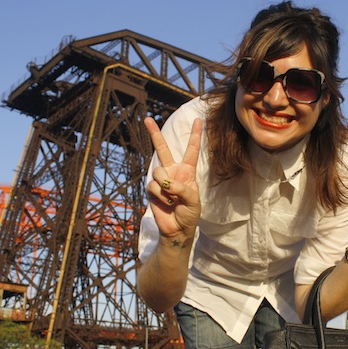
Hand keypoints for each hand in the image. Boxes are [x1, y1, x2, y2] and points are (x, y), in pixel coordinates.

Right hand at [144, 117, 202, 238]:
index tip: (200, 120)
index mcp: (187, 172)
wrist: (177, 229)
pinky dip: (160, 195)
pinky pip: (153, 186)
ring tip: (172, 199)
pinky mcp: (152, 190)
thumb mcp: (193, 201)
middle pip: (163, 149)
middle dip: (154, 134)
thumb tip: (166, 183)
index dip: (196, 136)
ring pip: (158, 171)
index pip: (192, 151)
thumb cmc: (189, 214)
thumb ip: (182, 189)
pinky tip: (166, 202)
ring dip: (166, 186)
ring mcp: (161, 180)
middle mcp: (173, 172)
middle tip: (147, 119)